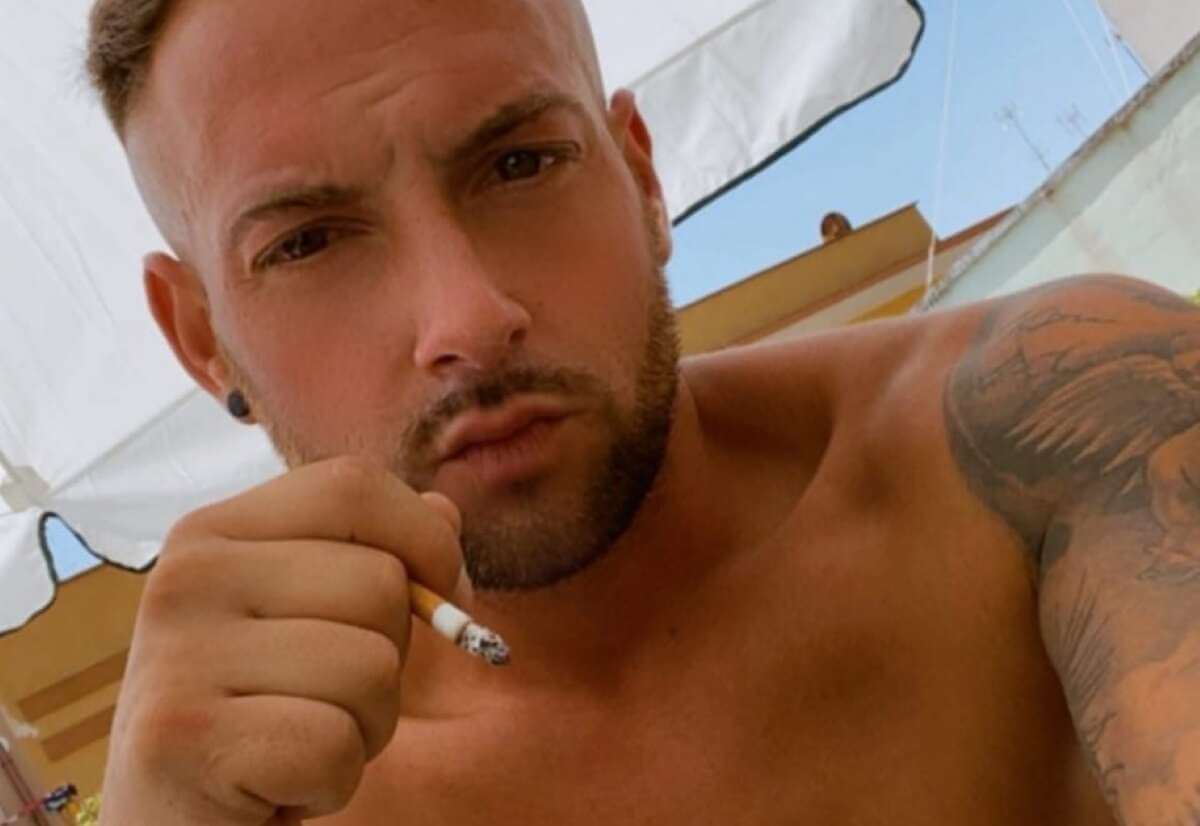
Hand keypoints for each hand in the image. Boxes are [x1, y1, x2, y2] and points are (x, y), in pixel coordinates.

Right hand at [99, 457, 463, 824]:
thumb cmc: (263, 716)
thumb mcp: (318, 621)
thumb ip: (379, 555)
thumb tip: (445, 512)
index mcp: (214, 532)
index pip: (353, 485)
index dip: (424, 538)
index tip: (436, 592)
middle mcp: (185, 577)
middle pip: (379, 580)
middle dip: (392, 657)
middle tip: (326, 701)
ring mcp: (176, 655)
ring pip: (371, 665)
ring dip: (366, 727)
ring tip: (300, 743)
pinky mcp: (181, 738)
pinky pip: (334, 743)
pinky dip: (332, 781)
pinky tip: (280, 787)